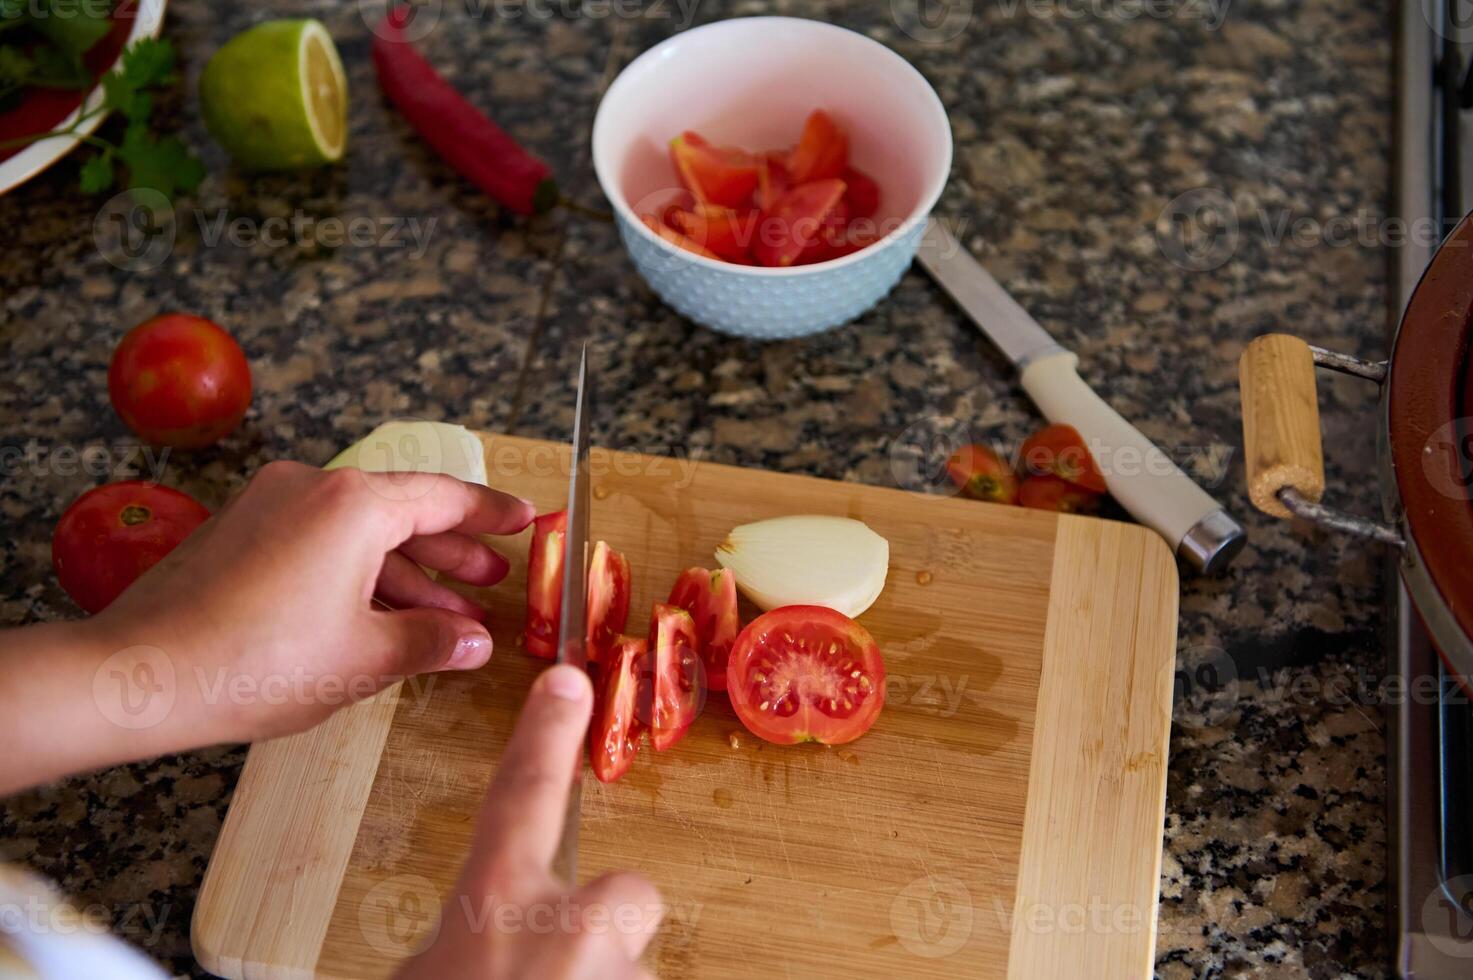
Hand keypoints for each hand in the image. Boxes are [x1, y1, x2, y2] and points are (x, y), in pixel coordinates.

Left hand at [0, 460, 533, 791]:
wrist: (142, 674)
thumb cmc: (257, 661)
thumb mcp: (365, 657)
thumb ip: (431, 641)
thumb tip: (474, 643)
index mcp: (353, 503)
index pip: (443, 497)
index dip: (490, 512)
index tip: (526, 519)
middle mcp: (311, 488)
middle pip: (402, 512)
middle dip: (451, 553)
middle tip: (493, 579)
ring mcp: (269, 508)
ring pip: (359, 534)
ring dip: (406, 574)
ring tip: (448, 616)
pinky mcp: (239, 536)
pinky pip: (319, 545)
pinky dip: (358, 576)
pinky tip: (382, 619)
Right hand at [398, 665, 661, 979]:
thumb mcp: (424, 977)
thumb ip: (462, 934)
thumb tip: (478, 936)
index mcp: (496, 905)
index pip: (526, 790)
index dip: (547, 732)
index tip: (569, 683)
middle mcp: (574, 928)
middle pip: (623, 894)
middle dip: (601, 930)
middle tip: (554, 975)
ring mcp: (626, 973)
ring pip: (630, 964)